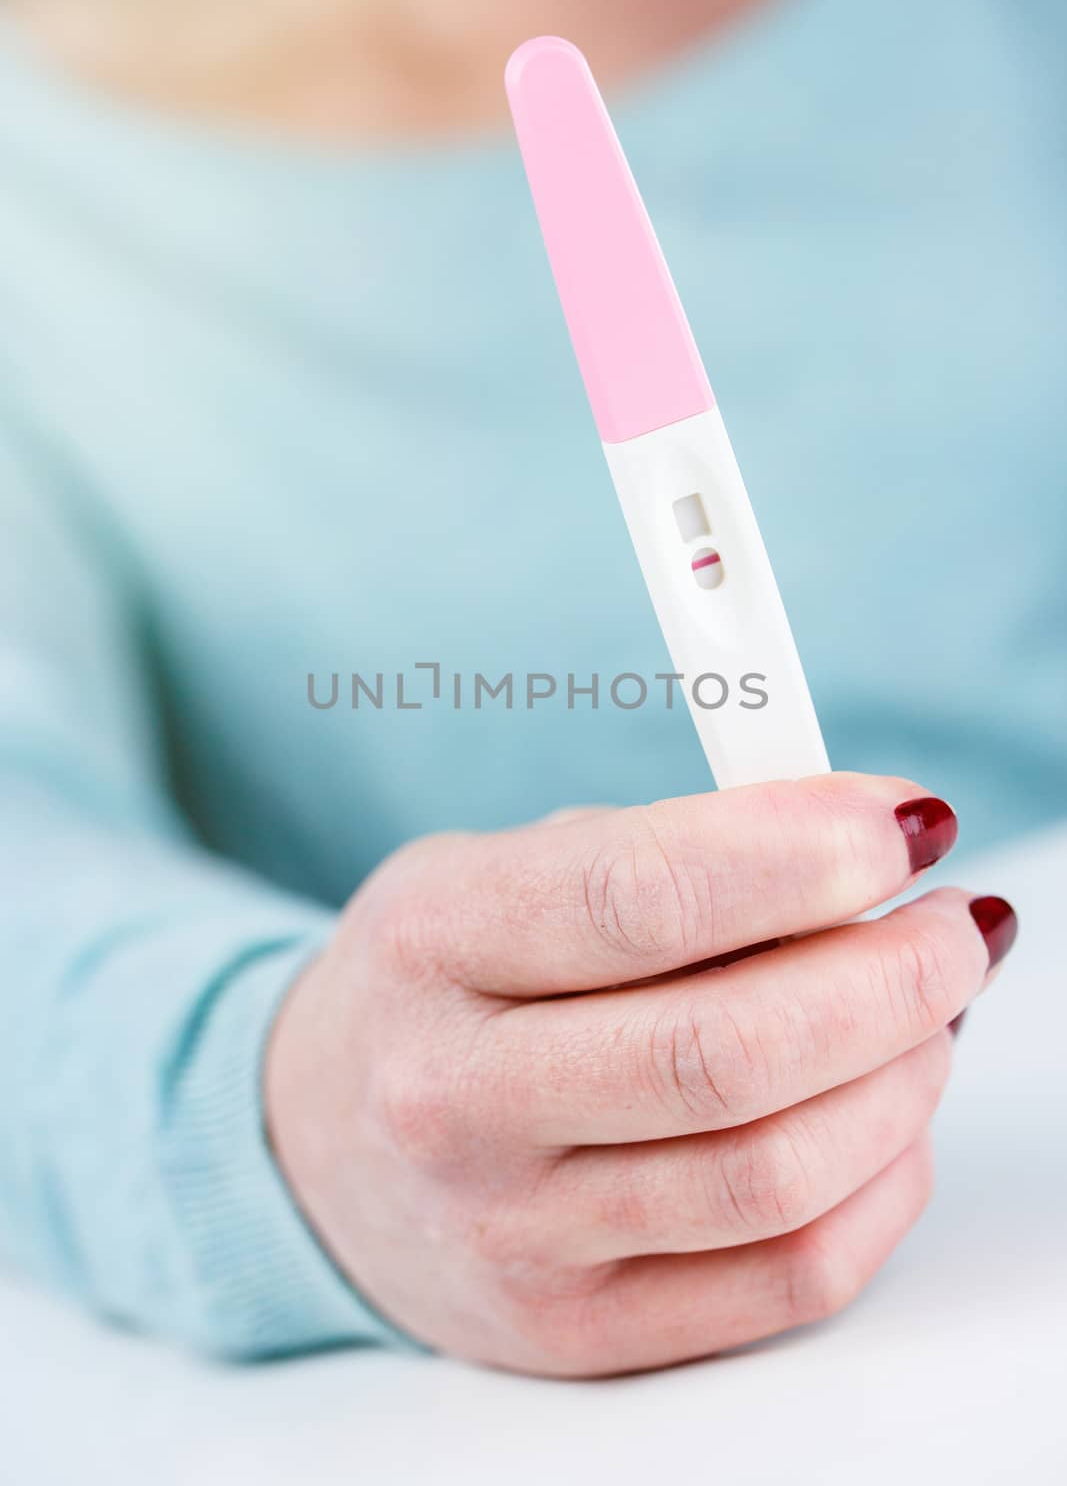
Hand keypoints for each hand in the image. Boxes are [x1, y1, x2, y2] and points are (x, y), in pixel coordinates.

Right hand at [264, 774, 1013, 1375]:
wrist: (321, 1139)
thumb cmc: (444, 981)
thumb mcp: (505, 866)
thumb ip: (671, 847)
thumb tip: (868, 841)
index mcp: (433, 941)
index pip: (642, 896)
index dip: (804, 854)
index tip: (907, 823)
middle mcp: (454, 1099)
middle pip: (726, 1053)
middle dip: (892, 976)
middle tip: (952, 927)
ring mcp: (513, 1236)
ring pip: (775, 1176)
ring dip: (901, 1077)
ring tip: (926, 1014)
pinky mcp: (578, 1330)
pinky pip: (787, 1277)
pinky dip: (880, 1184)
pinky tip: (883, 1115)